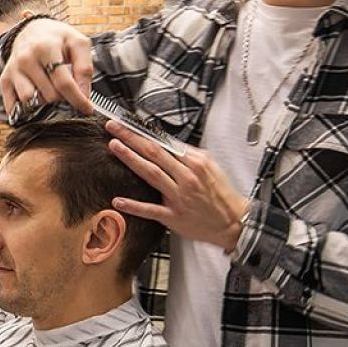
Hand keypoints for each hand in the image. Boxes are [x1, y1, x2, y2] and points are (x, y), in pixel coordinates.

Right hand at [0, 19, 93, 116]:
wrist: (32, 29)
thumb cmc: (58, 38)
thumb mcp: (78, 43)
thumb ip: (84, 68)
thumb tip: (83, 95)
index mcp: (45, 48)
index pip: (63, 82)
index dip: (77, 99)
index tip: (87, 109)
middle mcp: (26, 58)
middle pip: (49, 95)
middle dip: (62, 97)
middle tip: (66, 88)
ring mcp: (13, 69)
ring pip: (30, 101)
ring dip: (44, 101)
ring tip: (51, 90)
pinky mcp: (5, 78)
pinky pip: (13, 104)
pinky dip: (24, 109)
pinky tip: (35, 102)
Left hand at [106, 124, 249, 251]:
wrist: (233, 222)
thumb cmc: (220, 194)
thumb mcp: (210, 166)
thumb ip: (188, 154)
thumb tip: (169, 143)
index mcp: (195, 163)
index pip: (164, 142)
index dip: (144, 132)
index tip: (129, 124)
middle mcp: (186, 177)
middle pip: (154, 152)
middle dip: (131, 138)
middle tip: (114, 128)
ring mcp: (178, 197)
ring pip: (150, 173)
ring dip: (130, 159)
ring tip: (114, 147)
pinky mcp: (173, 216)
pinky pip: (150, 210)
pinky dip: (134, 206)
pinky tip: (118, 200)